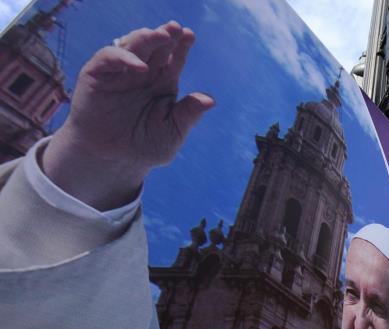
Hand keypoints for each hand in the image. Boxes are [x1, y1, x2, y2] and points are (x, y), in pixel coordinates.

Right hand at [42, 21, 213, 210]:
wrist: (113, 159)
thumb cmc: (145, 146)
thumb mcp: (172, 132)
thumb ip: (188, 114)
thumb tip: (210, 100)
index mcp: (163, 82)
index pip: (175, 58)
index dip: (182, 46)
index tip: (189, 35)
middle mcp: (143, 72)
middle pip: (156, 46)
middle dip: (165, 35)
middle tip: (175, 28)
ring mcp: (120, 72)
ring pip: (133, 46)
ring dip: (147, 38)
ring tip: (162, 36)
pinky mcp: (97, 75)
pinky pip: (109, 58)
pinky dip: (123, 58)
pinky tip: (140, 67)